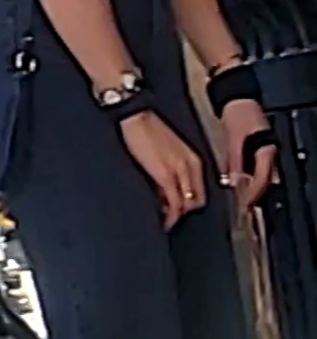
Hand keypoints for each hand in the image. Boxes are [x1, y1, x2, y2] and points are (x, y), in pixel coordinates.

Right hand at [121, 111, 205, 229]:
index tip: (179, 211)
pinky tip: (164, 220)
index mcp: (193, 159)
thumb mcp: (168, 152)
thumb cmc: (148, 131)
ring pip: (187, 204)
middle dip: (185, 212)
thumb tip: (167, 192)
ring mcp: (179, 171)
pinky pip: (174, 203)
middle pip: (197, 200)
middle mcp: (191, 166)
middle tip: (171, 218)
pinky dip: (170, 216)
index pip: (201, 191)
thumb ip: (173, 170)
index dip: (191, 205)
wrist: (137, 118)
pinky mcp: (165, 176)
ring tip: (165, 220)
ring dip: (177, 216)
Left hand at [222, 98, 275, 209]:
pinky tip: (239, 180)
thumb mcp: (234, 139)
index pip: (262, 179)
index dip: (253, 194)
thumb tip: (234, 183)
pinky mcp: (257, 146)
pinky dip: (248, 175)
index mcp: (266, 150)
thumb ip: (235, 162)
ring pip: (261, 174)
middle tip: (242, 205)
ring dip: (251, 185)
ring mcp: (264, 149)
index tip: (244, 205)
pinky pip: (256, 166)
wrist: (237, 96)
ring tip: (240, 196)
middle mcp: (269, 151)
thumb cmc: (238, 113)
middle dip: (254, 193)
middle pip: (265, 179)